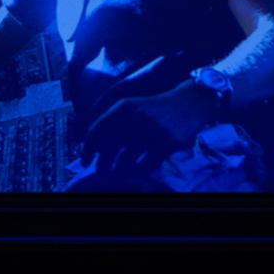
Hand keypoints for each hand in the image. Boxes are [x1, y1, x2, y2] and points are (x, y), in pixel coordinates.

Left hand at [81, 80, 209, 170]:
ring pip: (127, 160)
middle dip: (103, 163)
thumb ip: (111, 122)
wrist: (189, 103)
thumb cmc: (155, 108)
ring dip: (121, 168)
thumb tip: (93, 147)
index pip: (97, 130)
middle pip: (110, 149)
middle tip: (101, 170)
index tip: (84, 162)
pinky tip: (140, 167)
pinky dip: (140, 169)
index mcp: (123, 107)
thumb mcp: (131, 108)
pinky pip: (146, 165)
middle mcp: (135, 118)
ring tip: (121, 169)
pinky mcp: (166, 143)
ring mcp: (152, 131)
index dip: (88, 149)